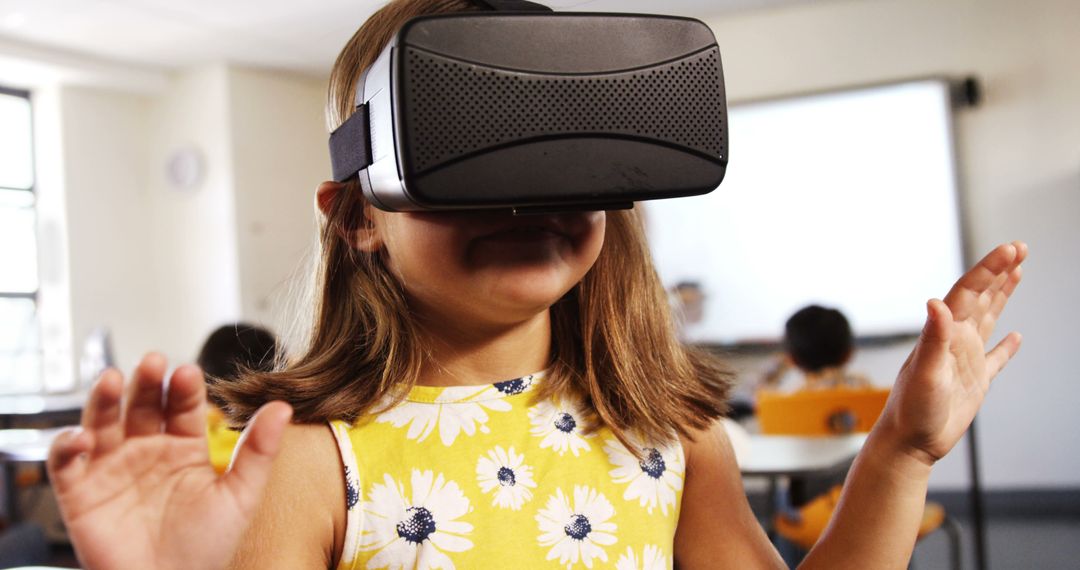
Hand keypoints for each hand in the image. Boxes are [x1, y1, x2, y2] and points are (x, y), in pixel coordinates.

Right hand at [47, 353, 292, 569]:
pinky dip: (67, 444)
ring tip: (110, 379)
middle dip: (146, 382)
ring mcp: (113, 468)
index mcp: (185, 446)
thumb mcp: (240, 496)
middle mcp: (147, 449)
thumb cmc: (207, 547)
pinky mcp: (81, 493)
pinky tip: (81, 436)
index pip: (184, 406)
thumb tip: (283, 406)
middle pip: (143, 404)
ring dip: (103, 399)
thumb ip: (259, 451)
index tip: (188, 374)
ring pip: (103, 422)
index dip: (184, 388)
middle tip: (152, 362)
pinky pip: (67, 462)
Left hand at [878, 242, 1026, 465]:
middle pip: (980, 297)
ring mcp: (964, 359)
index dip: (989, 269)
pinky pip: (995, 358)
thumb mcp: (925, 373)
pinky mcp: (974, 381)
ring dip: (1002, 295)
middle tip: (1020, 248)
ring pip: (988, 319)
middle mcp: (954, 340)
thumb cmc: (911, 411)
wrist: (908, 442)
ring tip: (1017, 272)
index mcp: (944, 334)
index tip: (1011, 250)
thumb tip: (935, 302)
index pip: (969, 292)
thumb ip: (933, 338)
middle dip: (999, 271)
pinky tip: (1016, 336)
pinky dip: (1006, 346)